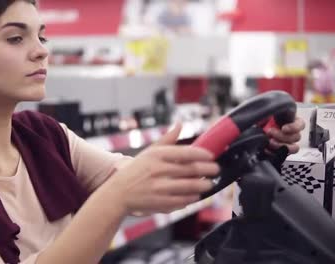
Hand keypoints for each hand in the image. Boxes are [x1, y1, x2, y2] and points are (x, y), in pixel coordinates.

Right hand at [105, 123, 219, 214]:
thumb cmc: (136, 170)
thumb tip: (179, 124)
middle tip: (215, 169)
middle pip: (190, 170)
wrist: (119, 193)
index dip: (201, 154)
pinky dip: (192, 198)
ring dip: (203, 185)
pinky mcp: (160, 202)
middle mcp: (158, 170)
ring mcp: (159, 187)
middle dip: (207, 170)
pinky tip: (195, 195)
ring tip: (209, 183)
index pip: (185, 153)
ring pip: (189, 186)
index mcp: (156, 155)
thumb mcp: (149, 152)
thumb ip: (167, 139)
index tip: (211, 156)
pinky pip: (182, 200)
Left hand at [266, 116, 305, 153]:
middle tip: (270, 132)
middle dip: (282, 136)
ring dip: (281, 145)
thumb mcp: (267, 113)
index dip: (294, 127)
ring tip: (270, 142)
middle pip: (296, 137)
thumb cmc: (262, 120)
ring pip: (293, 148)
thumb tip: (271, 112)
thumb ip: (273, 112)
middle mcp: (291, 133)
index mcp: (291, 122)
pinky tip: (266, 148)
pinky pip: (283, 155)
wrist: (253, 130)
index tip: (284, 128)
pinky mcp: (280, 151)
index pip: (300, 125)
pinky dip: (274, 153)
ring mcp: (287, 143)